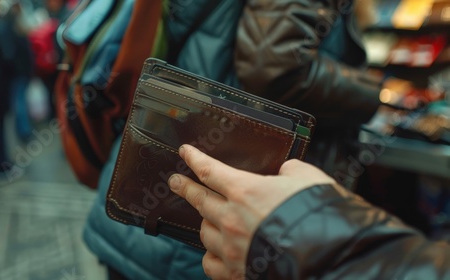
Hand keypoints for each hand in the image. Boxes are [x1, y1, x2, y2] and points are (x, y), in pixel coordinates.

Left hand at [168, 144, 334, 278]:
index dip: (194, 159)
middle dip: (184, 188)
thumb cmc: (318, 217)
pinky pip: (210, 263)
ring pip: (203, 231)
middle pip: (198, 199)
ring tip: (208, 219)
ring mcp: (231, 247)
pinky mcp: (236, 272)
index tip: (185, 153)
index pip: (210, 170)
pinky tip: (216, 253)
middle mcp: (231, 219)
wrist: (326, 259)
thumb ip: (291, 171)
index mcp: (245, 191)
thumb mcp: (308, 178)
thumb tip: (286, 172)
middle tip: (175, 182)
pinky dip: (211, 256)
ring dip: (205, 222)